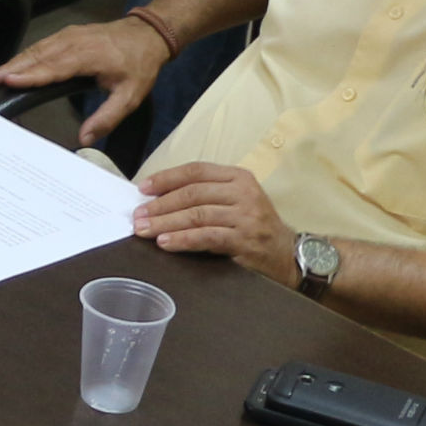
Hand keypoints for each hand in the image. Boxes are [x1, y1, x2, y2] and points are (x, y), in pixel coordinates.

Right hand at [0, 14, 172, 145]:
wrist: (148, 34)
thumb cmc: (139, 64)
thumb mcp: (130, 96)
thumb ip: (107, 118)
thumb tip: (86, 139)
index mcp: (88, 56)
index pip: (54, 68)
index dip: (30, 75)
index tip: (8, 80)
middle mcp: (74, 43)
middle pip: (38, 56)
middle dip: (12, 67)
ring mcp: (69, 36)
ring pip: (37, 49)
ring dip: (15, 61)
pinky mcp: (67, 34)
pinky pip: (42, 45)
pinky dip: (25, 55)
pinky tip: (14, 64)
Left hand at [133, 158, 297, 284]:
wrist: (288, 254)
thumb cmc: (252, 227)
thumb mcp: (235, 201)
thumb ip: (205, 195)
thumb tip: (157, 199)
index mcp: (238, 177)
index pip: (196, 171)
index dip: (166, 178)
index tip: (142, 189)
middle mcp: (243, 193)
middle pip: (192, 193)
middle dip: (160, 205)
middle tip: (137, 216)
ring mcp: (246, 216)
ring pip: (197, 215)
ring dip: (165, 223)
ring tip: (144, 230)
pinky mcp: (244, 240)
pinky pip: (206, 237)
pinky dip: (182, 240)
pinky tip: (165, 242)